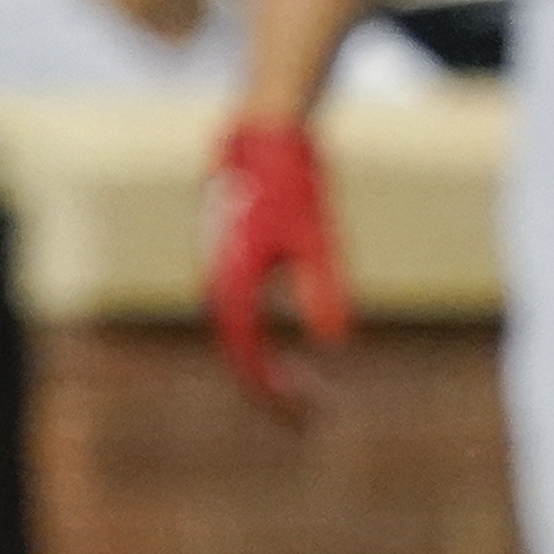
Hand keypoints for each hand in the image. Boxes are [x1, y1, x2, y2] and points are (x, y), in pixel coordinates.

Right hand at [203, 118, 348, 417]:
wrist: (266, 134)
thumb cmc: (293, 180)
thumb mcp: (318, 236)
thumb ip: (324, 286)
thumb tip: (336, 343)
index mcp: (233, 282)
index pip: (248, 358)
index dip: (275, 395)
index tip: (308, 419)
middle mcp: (218, 283)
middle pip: (242, 356)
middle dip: (275, 392)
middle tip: (314, 419)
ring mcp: (220, 274)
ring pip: (242, 340)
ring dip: (271, 372)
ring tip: (309, 398)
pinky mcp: (230, 264)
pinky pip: (245, 321)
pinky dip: (267, 347)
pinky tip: (295, 362)